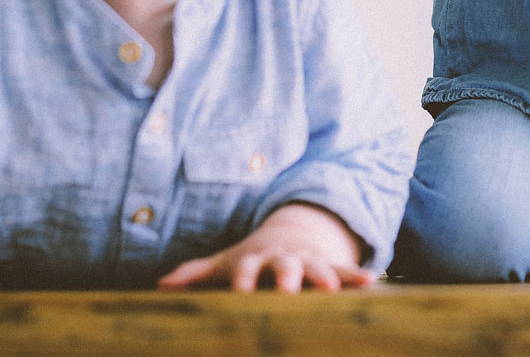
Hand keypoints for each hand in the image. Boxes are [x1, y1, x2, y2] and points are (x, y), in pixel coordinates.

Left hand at [157, 203, 373, 292]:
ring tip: (331, 289)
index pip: (246, 270)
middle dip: (287, 278)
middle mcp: (282, 258)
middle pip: (284, 267)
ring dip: (324, 277)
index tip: (240, 295)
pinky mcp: (328, 265)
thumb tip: (160, 285)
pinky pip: (344, 269)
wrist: (286, 234)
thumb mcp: (223, 263)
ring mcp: (307, 260)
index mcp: (254, 260)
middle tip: (288, 292)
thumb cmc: (249, 260)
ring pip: (317, 268)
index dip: (243, 281)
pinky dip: (356, 276)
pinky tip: (369, 283)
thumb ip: (194, 275)